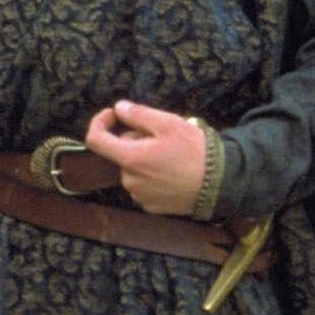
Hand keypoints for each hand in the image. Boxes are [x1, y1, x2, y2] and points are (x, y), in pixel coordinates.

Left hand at [83, 99, 206, 214]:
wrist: (219, 184)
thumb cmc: (195, 151)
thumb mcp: (168, 124)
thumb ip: (138, 114)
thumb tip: (119, 108)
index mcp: (130, 159)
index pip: (95, 140)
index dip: (100, 122)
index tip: (114, 114)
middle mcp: (129, 181)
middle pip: (120, 153)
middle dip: (135, 140)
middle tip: (161, 136)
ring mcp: (140, 196)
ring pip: (133, 169)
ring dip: (144, 158)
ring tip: (171, 154)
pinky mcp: (152, 207)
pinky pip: (143, 185)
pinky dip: (152, 175)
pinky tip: (173, 172)